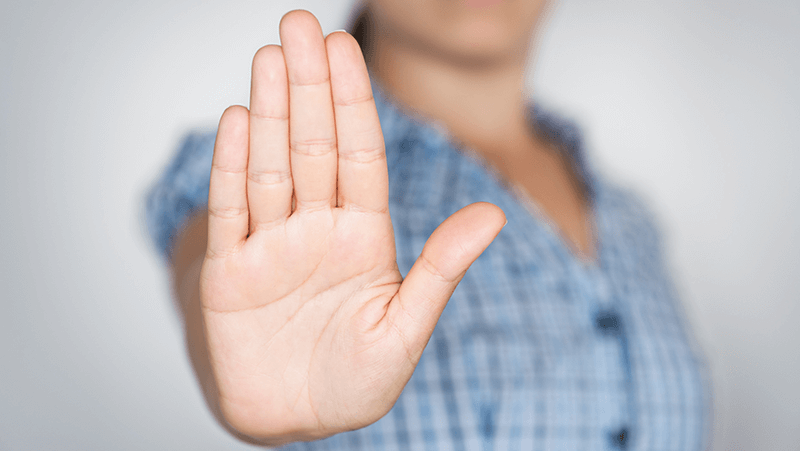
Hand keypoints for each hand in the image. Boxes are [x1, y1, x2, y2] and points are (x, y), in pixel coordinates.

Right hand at [200, 10, 505, 444]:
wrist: (296, 420)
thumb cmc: (355, 381)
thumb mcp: (406, 328)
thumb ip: (441, 268)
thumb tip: (493, 214)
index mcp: (363, 236)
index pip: (359, 154)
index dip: (352, 102)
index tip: (345, 50)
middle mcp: (316, 229)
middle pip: (312, 146)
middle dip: (308, 87)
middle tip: (300, 26)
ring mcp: (270, 246)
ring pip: (270, 165)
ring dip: (270, 112)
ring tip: (271, 56)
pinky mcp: (228, 273)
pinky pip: (232, 211)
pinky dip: (231, 166)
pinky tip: (238, 119)